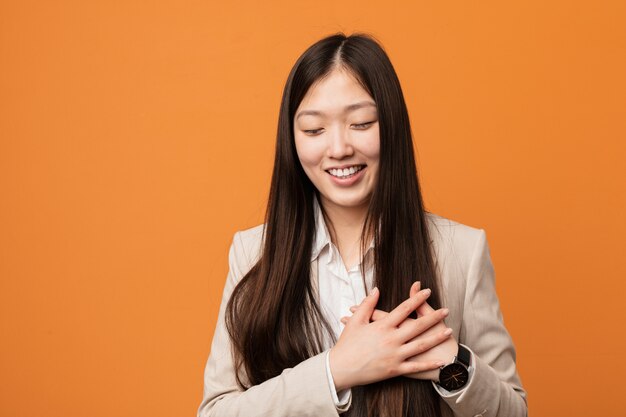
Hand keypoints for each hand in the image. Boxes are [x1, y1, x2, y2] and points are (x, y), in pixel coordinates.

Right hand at [328, 286, 452, 390]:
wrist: (341, 368)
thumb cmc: (347, 344)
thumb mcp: (355, 321)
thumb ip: (367, 304)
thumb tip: (376, 290)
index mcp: (382, 326)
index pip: (404, 309)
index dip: (416, 299)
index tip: (427, 291)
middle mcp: (391, 339)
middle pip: (417, 326)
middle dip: (433, 317)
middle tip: (446, 310)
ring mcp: (394, 355)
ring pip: (420, 345)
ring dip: (436, 338)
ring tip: (449, 331)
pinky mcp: (394, 370)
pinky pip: (415, 367)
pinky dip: (428, 364)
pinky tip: (440, 361)